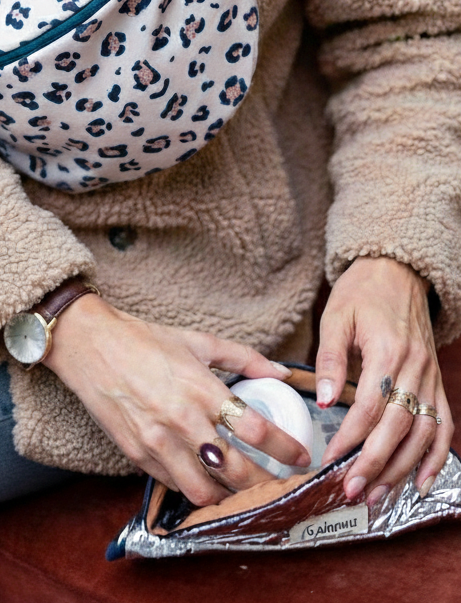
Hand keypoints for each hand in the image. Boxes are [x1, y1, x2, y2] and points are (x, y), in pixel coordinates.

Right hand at [45, 294, 310, 505]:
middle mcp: (181, 419)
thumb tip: (279, 371)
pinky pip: (174, 484)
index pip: (256, 430)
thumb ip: (242, 357)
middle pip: (236, 471)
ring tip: (243, 492)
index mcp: (201, 388)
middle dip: (266, 485)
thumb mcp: (196, 340)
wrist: (88, 345)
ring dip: (229, 496)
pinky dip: (194, 488)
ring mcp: (157, 441)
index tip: (301, 457)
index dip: (286, 449)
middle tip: (281, 486)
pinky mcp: (136, 453)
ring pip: (204, 490)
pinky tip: (206, 482)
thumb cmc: (142, 339)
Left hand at [316, 257, 452, 504]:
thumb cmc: (360, 293)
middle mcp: (416, 368)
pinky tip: (420, 482)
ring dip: (402, 468)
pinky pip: (443, 425)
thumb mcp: (335, 318)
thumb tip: (326, 403)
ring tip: (379, 496)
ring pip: (423, 433)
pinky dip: (436, 456)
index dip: (351, 437)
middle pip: (399, 427)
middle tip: (354, 491)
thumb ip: (331, 360)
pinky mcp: (436, 382)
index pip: (370, 406)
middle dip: (376, 463)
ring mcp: (431, 377)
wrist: (397, 272)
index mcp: (389, 351)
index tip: (331, 461)